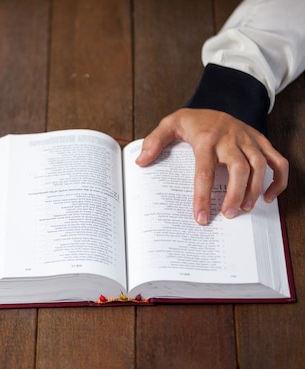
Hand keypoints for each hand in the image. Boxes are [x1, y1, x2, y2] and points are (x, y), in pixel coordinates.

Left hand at [136, 108, 287, 224]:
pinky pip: (278, 160)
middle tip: (228, 215)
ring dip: (255, 189)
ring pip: (260, 165)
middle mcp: (230, 138)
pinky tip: (268, 196)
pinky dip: (278, 179)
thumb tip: (141, 161)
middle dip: (235, 194)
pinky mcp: (261, 140)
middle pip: (239, 169)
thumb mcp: (169, 124)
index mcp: (206, 139)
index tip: (201, 217)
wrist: (218, 98)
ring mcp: (248, 139)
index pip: (205, 172)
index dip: (203, 197)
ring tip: (245, 209)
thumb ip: (154, 142)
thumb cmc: (194, 120)